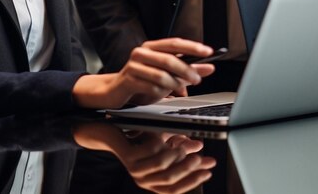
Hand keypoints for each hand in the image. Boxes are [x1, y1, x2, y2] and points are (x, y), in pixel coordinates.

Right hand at [72, 38, 214, 108]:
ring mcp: (134, 66)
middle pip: (169, 59)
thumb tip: (209, 67)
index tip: (208, 51)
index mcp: (152, 47)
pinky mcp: (128, 80)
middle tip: (197, 79)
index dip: (192, 47)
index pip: (175, 43)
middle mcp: (142, 52)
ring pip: (162, 75)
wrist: (114, 92)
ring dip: (174, 85)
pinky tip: (161, 95)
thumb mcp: (167, 75)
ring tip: (180, 90)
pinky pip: (151, 87)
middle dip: (186, 70)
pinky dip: (160, 94)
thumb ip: (187, 69)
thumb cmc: (142, 82)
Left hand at [73, 121, 214, 193]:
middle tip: (202, 156)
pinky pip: (152, 151)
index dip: (194, 180)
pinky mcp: (130, 158)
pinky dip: (163, 142)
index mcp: (152, 181)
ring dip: (178, 155)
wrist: (108, 130)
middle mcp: (144, 180)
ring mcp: (136, 170)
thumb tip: (199, 147)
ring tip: (185, 143)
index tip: (209, 169)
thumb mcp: (162, 142)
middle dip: (190, 168)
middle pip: (171, 181)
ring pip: (163, 167)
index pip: (176, 189)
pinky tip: (164, 133)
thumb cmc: (137, 136)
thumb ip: (179, 147)